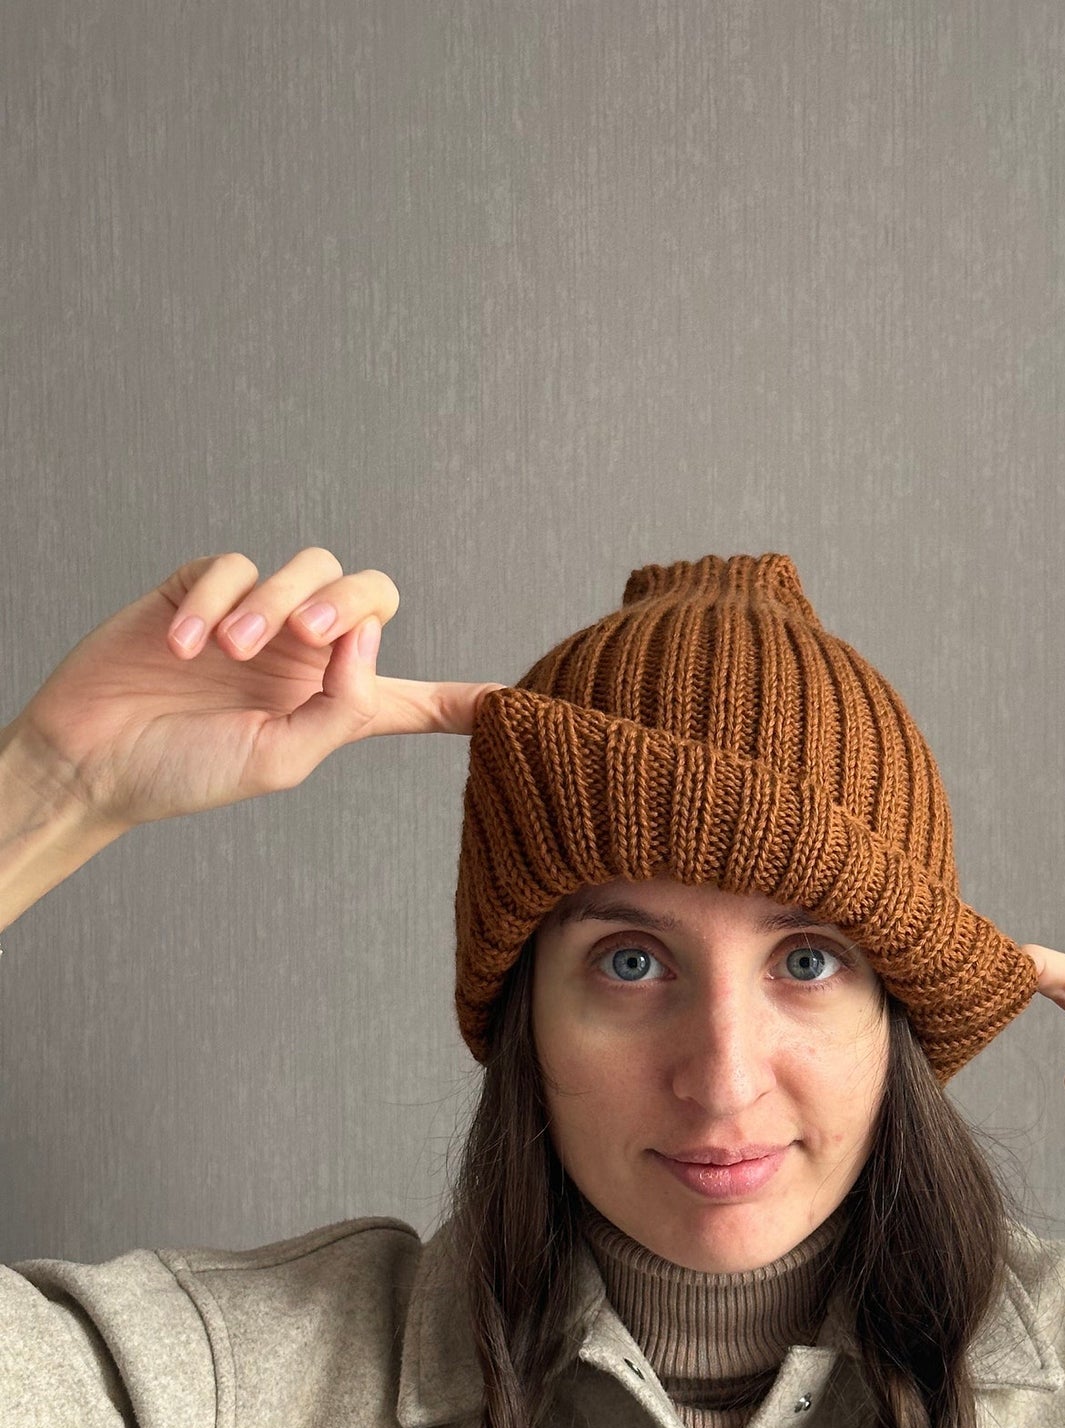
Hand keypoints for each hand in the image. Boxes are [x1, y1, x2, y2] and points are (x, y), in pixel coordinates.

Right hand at [10, 547, 505, 829]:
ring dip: (277, 601)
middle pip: (371, 594)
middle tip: (307, 636)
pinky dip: (212, 600)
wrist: (93, 759)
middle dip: (348, 603)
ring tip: (231, 649)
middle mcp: (307, 656)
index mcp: (337, 705)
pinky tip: (183, 646)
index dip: (465, 700)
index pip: (417, 699)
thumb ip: (341, 703)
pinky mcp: (201, 591)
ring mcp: (256, 618)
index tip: (517, 705)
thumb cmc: (186, 772)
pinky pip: (232, 565)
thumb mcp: (281, 757)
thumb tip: (369, 633)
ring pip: (308, 566)